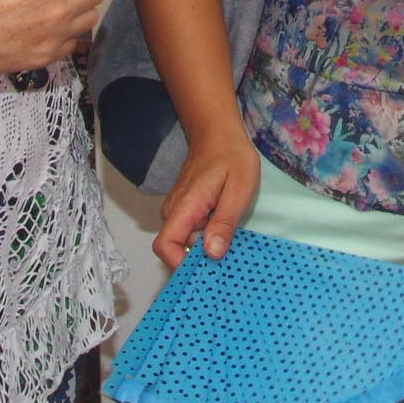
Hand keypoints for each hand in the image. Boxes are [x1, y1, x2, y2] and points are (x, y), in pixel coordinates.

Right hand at [153, 131, 259, 267]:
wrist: (219, 134)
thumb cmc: (231, 157)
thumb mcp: (238, 189)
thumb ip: (224, 222)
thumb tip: (212, 254)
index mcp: (185, 207)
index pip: (165, 246)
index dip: (181, 264)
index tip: (208, 269)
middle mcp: (175, 212)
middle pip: (175, 249)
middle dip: (199, 261)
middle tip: (227, 263)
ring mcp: (179, 212)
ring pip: (185, 243)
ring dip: (205, 250)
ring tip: (231, 248)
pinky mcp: (186, 211)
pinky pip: (191, 234)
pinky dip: (207, 239)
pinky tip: (226, 235)